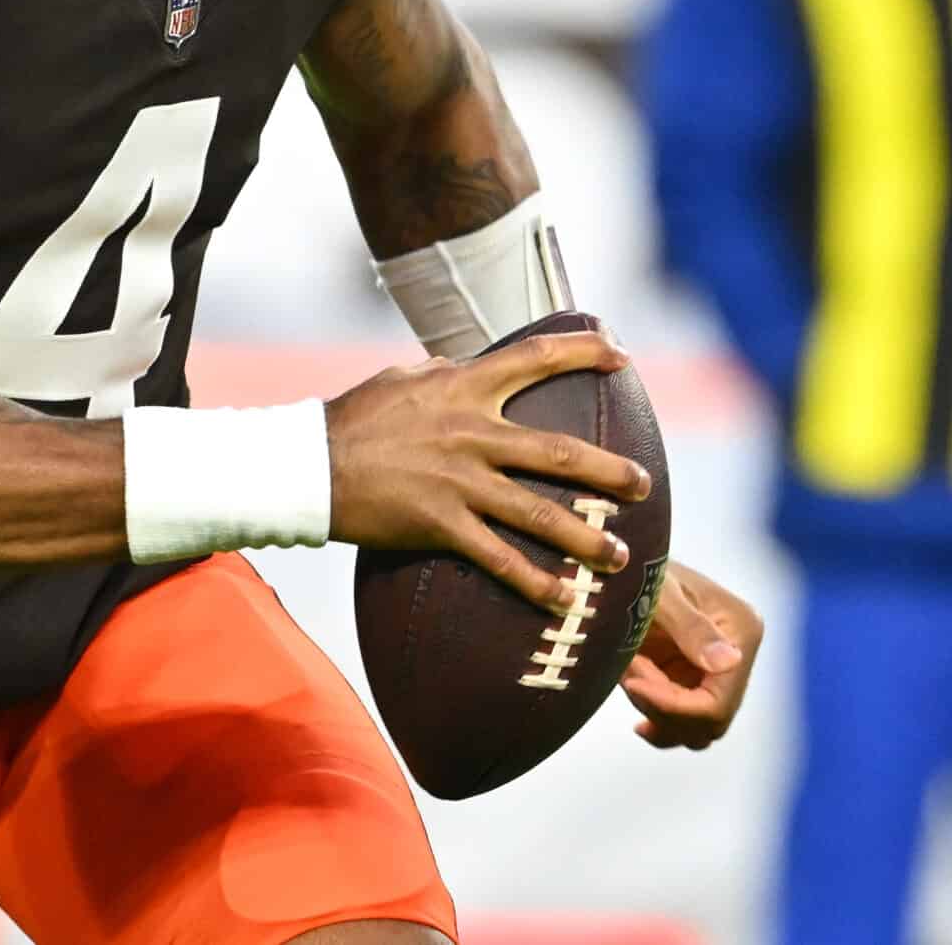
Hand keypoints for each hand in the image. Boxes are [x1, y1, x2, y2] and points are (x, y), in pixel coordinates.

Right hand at [325, 328, 653, 616]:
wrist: (307, 466)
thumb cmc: (353, 418)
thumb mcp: (401, 378)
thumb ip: (443, 372)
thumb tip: (465, 366)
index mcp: (464, 386)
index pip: (536, 358)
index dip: (584, 351)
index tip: (620, 354)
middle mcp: (471, 432)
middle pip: (557, 451)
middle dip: (607, 470)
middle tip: (644, 485)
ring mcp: (460, 482)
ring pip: (539, 513)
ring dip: (585, 537)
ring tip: (618, 556)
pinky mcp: (441, 525)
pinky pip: (498, 559)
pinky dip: (535, 582)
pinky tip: (564, 599)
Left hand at [620, 559, 762, 750]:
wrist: (623, 564)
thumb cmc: (641, 568)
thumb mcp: (662, 592)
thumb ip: (690, 627)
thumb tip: (728, 663)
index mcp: (742, 630)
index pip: (719, 701)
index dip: (675, 707)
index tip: (633, 683)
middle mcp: (737, 655)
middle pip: (710, 720)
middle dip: (664, 709)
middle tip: (628, 674)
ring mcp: (716, 671)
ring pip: (697, 728)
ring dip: (657, 714)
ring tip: (628, 673)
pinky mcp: (692, 679)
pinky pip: (683, 721)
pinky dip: (659, 721)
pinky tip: (639, 716)